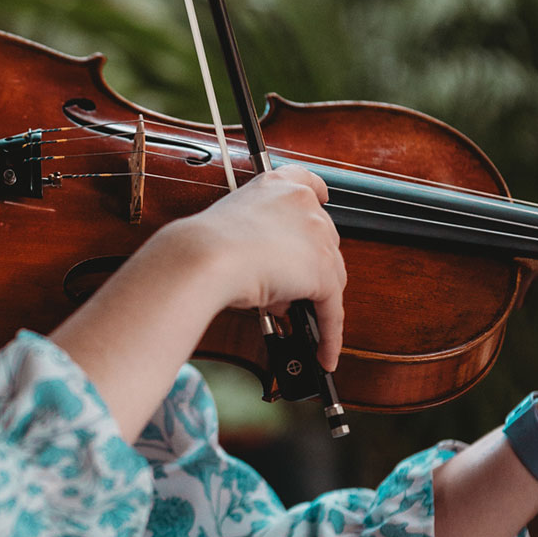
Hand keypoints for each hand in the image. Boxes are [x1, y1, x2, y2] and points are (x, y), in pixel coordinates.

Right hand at [169, 166, 346, 371]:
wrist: (206, 257)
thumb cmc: (205, 245)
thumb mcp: (234, 233)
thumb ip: (260, 248)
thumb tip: (276, 285)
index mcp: (279, 185)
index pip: (311, 183)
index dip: (319, 196)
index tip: (324, 200)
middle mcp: (304, 205)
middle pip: (324, 241)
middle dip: (309, 266)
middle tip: (287, 289)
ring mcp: (318, 237)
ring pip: (330, 276)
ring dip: (316, 300)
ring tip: (295, 322)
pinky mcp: (323, 272)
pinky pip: (332, 311)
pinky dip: (330, 335)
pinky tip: (325, 353)